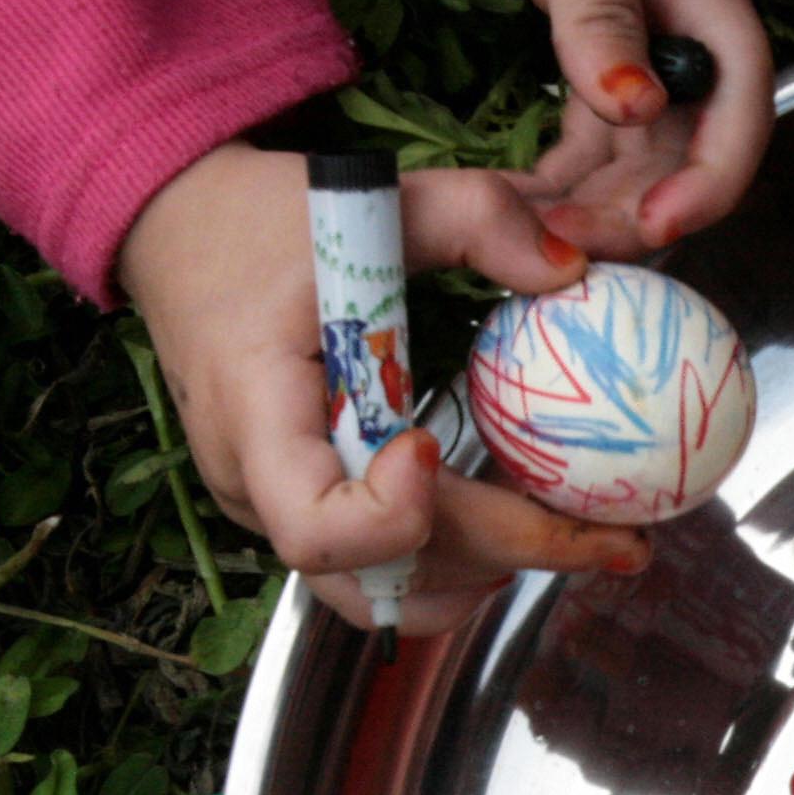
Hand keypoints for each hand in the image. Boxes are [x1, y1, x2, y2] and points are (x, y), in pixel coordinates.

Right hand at [119, 143, 652, 635]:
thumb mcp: (368, 197)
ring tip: (576, 541)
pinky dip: (451, 569)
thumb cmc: (264, 218)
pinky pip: (375, 575)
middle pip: (379, 572)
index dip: (391, 516)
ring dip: (482, 577)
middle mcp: (256, 483)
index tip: (435, 449)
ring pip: (380, 597)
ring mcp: (274, 509)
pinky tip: (517, 534)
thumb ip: (476, 217)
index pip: (313, 524)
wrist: (180, 229)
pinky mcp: (299, 512)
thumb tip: (573, 268)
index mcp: (257, 411)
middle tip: (613, 542)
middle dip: (504, 557)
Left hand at [453, 0, 774, 255]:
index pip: (739, 106)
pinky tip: (533, 202)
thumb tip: (631, 109)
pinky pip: (597, 133)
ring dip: (601, 201)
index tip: (658, 226)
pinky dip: (570, 173)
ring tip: (541, 237)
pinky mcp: (599, 50)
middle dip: (641, 207)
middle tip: (573, 246)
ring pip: (644, 152)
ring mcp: (648, 45)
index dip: (710, 178)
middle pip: (691, 146)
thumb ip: (599, 13)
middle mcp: (689, 31)